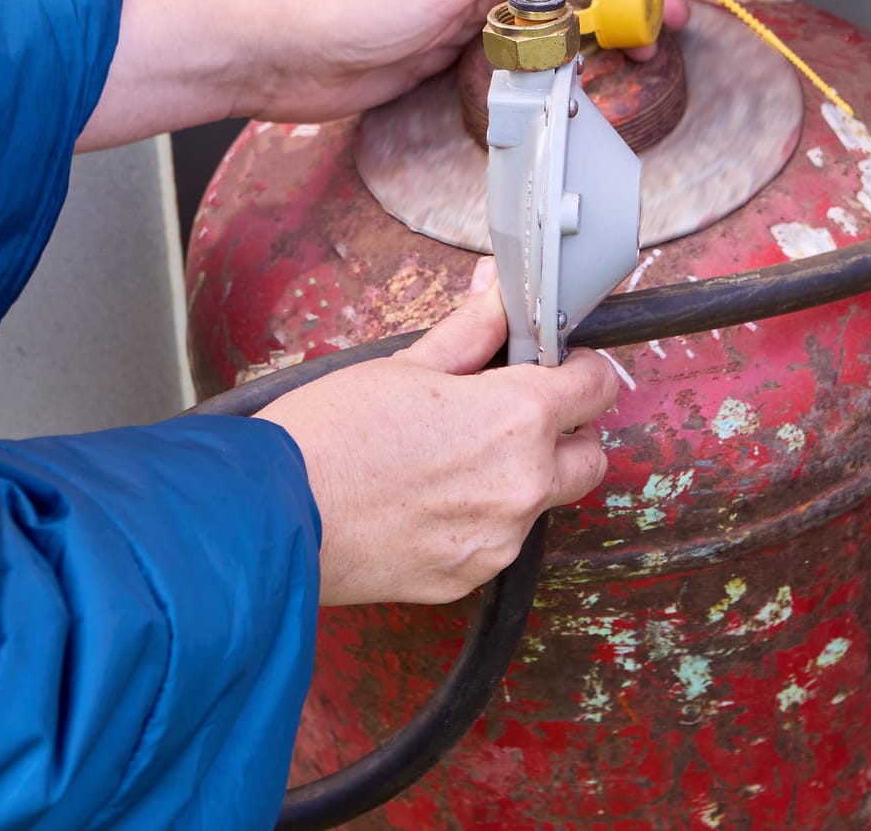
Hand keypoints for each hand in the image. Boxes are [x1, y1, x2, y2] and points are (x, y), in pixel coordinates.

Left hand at [77, 0, 691, 149]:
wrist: (270, 54)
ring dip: (579, 47)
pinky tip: (551, 95)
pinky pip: (501, 67)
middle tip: (654, 44)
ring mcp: (454, 24)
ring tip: (622, 70)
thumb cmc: (332, 8)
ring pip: (537, 31)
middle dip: (615, 14)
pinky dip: (534, 78)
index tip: (656, 3)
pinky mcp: (435, 63)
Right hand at [258, 260, 620, 604]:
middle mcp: (523, 483)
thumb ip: (471, 330)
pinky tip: (428, 501)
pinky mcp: (469, 577)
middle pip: (589, 457)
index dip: (581, 371)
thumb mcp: (406, 363)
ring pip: (542, 502)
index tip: (560, 368)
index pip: (597, 388)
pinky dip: (478, 520)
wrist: (274, 515)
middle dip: (566, 433)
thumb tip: (499, 292)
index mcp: (516, 417)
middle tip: (518, 416)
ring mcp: (499, 538)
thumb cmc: (330, 434)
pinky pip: (498, 542)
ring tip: (452, 461)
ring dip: (520, 480)